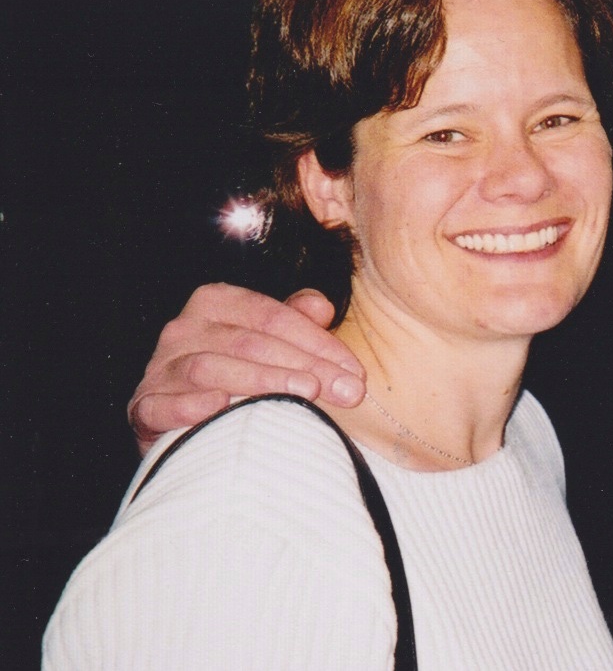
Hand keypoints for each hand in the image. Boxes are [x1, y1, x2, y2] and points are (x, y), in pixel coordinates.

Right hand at [128, 284, 365, 453]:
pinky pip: (164, 404)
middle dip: (304, 366)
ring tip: (305, 397)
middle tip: (345, 392)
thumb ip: (297, 319)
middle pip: (250, 343)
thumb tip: (321, 308)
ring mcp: (160, 367)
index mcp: (217, 302)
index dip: (318, 343)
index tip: (354, 372)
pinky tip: (221, 407)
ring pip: (213, 368)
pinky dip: (191, 406)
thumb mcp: (272, 340)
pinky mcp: (144, 406)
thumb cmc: (242, 373)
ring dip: (262, 382)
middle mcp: (184, 329)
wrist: (188, 423)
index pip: (273, 317)